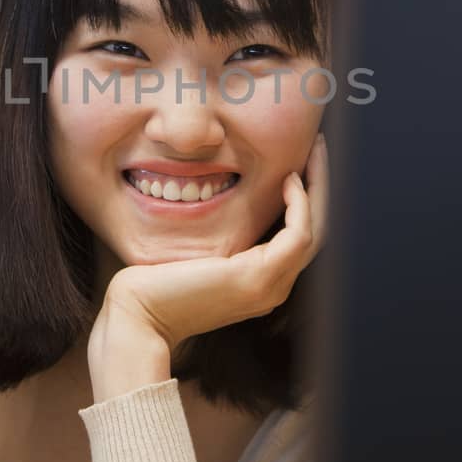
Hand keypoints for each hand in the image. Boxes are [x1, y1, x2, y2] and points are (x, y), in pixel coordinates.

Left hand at [88, 135, 328, 401]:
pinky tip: (288, 178)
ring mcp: (270, 285)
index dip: (307, 197)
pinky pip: (299, 234)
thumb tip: (219, 194)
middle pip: (317, 231)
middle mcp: (274, 287)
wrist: (139, 314)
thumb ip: (219, 234)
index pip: (299, 236)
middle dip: (321, 186)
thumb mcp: (197, 253)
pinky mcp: (259, 277)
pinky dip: (300, 204)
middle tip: (319, 146)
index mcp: (262, 283)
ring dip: (318, 187)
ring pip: (315, 230)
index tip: (300, 160)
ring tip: (314, 151)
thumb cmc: (155, 283)